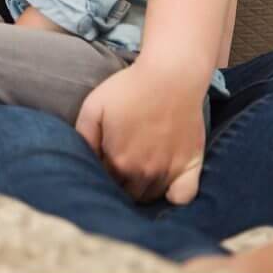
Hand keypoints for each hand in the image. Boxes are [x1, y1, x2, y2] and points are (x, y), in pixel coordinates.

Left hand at [75, 57, 207, 202]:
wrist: (170, 75)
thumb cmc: (130, 88)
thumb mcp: (94, 105)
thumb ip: (83, 136)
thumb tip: (82, 160)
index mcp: (118, 161)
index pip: (106, 183)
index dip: (104, 173)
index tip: (105, 161)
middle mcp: (143, 173)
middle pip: (128, 194)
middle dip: (122, 185)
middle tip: (122, 165)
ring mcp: (168, 171)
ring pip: (152, 195)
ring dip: (144, 189)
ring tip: (140, 171)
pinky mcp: (190, 166)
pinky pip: (184, 197)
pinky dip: (176, 197)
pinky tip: (170, 190)